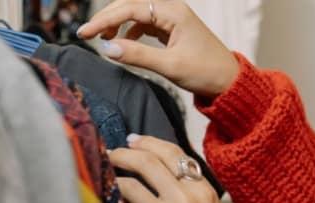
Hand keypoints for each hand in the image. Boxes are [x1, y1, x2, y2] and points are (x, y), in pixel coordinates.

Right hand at [77, 1, 239, 96]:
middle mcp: (172, 10)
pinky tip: (124, 44)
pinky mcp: (173, 31)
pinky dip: (131, 33)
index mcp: (173, 12)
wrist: (229, 83)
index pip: (130, 9)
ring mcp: (172, 20)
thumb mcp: (170, 66)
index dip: (105, 20)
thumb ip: (138, 56)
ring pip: (137, 15)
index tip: (85, 33)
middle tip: (87, 34)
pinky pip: (146, 25)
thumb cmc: (206, 73)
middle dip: (107, 19)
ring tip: (103, 40)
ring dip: (118, 24)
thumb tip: (107, 48)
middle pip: (131, 6)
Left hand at [108, 135, 232, 202]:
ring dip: (114, 179)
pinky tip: (109, 202)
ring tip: (107, 179)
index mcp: (202, 190)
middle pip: (147, 162)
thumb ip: (192, 191)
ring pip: (129, 185)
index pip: (173, 154)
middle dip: (124, 154)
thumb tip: (164, 173)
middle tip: (112, 154)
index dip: (149, 143)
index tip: (134, 141)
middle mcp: (184, 199)